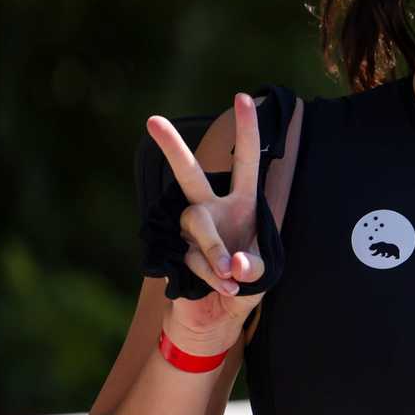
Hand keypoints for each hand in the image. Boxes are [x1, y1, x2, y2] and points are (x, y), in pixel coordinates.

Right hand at [145, 93, 267, 349]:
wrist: (218, 317)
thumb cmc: (246, 285)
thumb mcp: (262, 273)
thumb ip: (252, 266)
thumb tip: (232, 263)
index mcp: (244, 202)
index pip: (247, 161)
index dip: (247, 130)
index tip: (243, 97)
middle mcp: (214, 209)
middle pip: (191, 174)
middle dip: (173, 148)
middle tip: (152, 121)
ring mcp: (192, 230)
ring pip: (195, 223)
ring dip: (213, 249)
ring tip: (227, 274)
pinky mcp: (176, 252)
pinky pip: (193, 258)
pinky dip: (211, 277)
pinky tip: (222, 289)